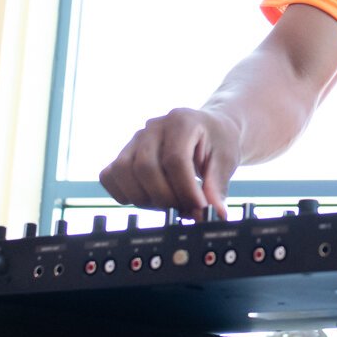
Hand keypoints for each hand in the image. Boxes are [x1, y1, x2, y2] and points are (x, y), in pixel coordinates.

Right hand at [98, 107, 240, 220]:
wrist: (208, 128)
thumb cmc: (217, 142)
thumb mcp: (226, 160)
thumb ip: (217, 187)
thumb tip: (215, 215)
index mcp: (181, 121)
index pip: (175, 160)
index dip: (185, 190)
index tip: (199, 210)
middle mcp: (153, 127)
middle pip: (145, 167)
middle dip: (165, 198)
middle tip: (184, 210)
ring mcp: (135, 139)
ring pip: (122, 172)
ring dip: (144, 198)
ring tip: (168, 204)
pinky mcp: (124, 153)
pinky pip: (109, 176)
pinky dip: (124, 194)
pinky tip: (148, 198)